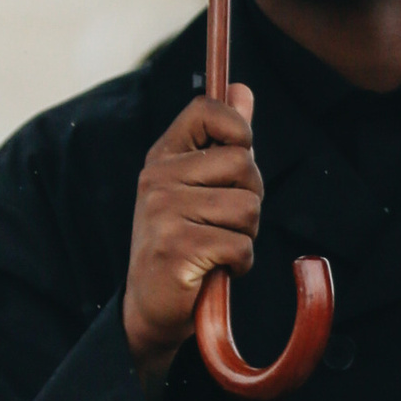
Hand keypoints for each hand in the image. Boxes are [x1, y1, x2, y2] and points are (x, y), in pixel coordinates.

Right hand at [122, 88, 262, 378]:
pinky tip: (214, 269)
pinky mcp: (178, 248)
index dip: (238, 129)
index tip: (239, 155)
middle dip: (250, 199)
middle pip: (244, 165)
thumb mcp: (196, 188)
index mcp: (162, 158)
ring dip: (245, 237)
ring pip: (248, 208)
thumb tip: (243, 90)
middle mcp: (157, 179)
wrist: (151, 310)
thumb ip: (222, 141)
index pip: (207, 111)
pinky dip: (239, 264)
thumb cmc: (182, 245)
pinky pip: (241, 246)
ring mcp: (164, 212)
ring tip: (217, 248)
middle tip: (224, 224)